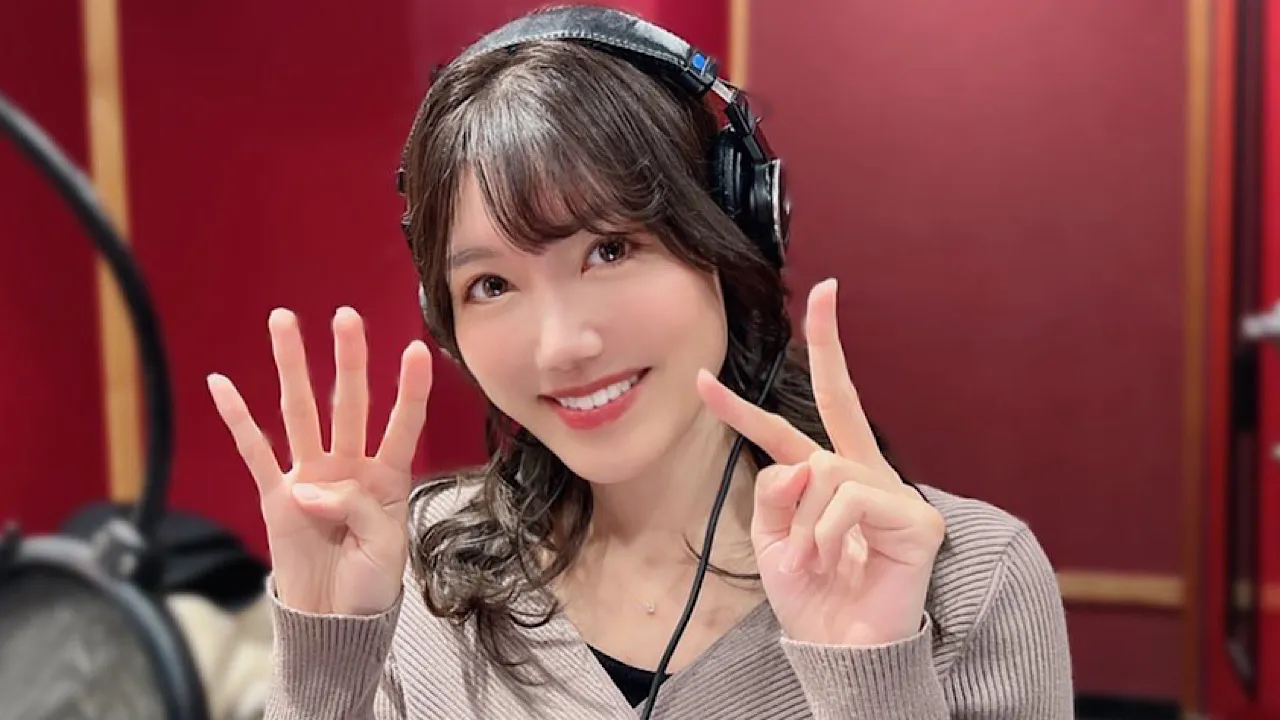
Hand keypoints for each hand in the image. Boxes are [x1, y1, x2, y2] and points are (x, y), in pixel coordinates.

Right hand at [207, 307, 432, 615]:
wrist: (334, 620)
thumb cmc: (370, 583)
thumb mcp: (383, 548)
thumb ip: (355, 509)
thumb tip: (308, 488)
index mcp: (387, 477)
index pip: (402, 424)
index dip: (410, 390)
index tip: (418, 349)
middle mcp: (349, 466)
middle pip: (348, 403)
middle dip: (348, 359)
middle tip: (346, 315)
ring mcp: (310, 475)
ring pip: (300, 411)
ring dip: (293, 367)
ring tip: (284, 322)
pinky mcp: (276, 496)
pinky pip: (254, 452)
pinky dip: (238, 419)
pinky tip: (222, 385)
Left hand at [697, 279, 944, 646]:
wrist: (843, 652)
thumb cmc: (813, 600)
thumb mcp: (774, 541)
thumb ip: (776, 493)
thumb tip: (801, 464)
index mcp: (825, 482)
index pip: (785, 433)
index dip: (743, 407)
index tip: (704, 379)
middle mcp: (862, 477)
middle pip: (841, 399)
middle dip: (830, 342)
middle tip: (827, 291)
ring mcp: (893, 494)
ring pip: (825, 471)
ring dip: (804, 523)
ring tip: (813, 562)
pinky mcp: (917, 520)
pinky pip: (850, 501)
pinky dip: (827, 534)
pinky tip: (836, 563)